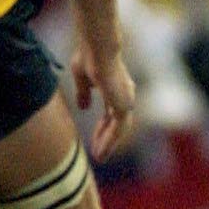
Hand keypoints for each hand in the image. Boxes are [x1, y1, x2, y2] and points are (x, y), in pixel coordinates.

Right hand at [73, 37, 138, 158]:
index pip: (111, 113)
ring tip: (99, 158)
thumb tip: (83, 108)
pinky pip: (117, 130)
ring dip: (108, 144)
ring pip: (118, 130)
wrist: (97, 50)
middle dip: (106, 138)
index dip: (103, 127)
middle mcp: (124, 96)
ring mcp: (125, 101)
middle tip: (97, 154)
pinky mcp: (123, 105)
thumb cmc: (89, 57)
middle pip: (117, 124)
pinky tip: (101, 152)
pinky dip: (109, 142)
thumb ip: (84, 93)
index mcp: (116, 89)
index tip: (94, 139)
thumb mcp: (83, 78)